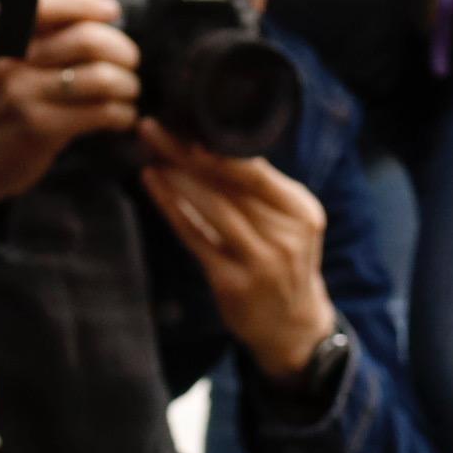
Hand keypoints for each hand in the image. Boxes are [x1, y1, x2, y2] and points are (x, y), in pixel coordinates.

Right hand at [0, 0, 136, 211]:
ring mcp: (27, 94)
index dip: (89, 4)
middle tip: (131, 61)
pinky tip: (122, 116)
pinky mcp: (41, 128)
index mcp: (13, 34)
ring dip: (128, 85)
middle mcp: (16, 59)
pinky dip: (122, 114)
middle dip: (123, 50)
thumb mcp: (24, 47)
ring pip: (100, 79)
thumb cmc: (12, 91)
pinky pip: (101, 113)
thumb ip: (59, 7)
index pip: (50, 2)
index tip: (113, 12)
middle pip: (87, 40)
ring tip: (129, 91)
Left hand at [139, 123, 341, 379]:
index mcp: (303, 213)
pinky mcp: (232, 284)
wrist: (293, 327)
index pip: (257, 173)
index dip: (219, 149)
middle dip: (187, 154)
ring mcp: (260, 263)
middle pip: (230, 186)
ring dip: (176, 177)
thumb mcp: (292, 225)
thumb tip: (212, 145)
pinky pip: (195, 237)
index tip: (186, 125)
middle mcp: (286, 237)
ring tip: (150, 152)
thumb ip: (262, 193)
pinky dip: (172, 208)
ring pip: (212, 208)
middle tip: (153, 128)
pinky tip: (153, 184)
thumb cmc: (285, 264)